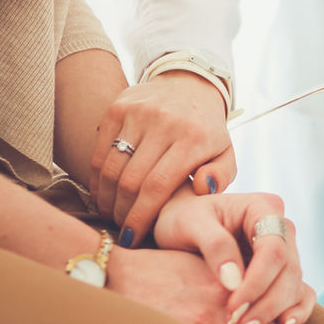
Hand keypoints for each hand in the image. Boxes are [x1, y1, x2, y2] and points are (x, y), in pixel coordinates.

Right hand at [90, 72, 235, 245]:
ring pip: (111, 168)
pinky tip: (103, 193)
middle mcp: (164, 122)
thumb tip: (203, 190)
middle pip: (130, 181)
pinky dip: (98, 177)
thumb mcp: (226, 153)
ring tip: (112, 214)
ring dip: (107, 198)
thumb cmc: (207, 131)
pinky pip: (100, 151)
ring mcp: (138, 112)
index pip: (157, 186)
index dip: (140, 217)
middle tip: (122, 228)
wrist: (190, 86)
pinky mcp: (118, 107)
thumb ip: (222, 176)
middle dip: (122, 212)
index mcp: (194, 138)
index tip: (133, 238)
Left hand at [153, 187, 313, 323]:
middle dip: (267, 303)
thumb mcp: (189, 224)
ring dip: (275, 312)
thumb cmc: (181, 218)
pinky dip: (296, 311)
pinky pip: (300, 293)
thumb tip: (234, 282)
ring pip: (295, 285)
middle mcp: (281, 228)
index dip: (258, 281)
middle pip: (289, 270)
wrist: (178, 226)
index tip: (234, 306)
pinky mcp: (281, 273)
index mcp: (263, 208)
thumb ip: (215, 246)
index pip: (273, 248)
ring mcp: (285, 251)